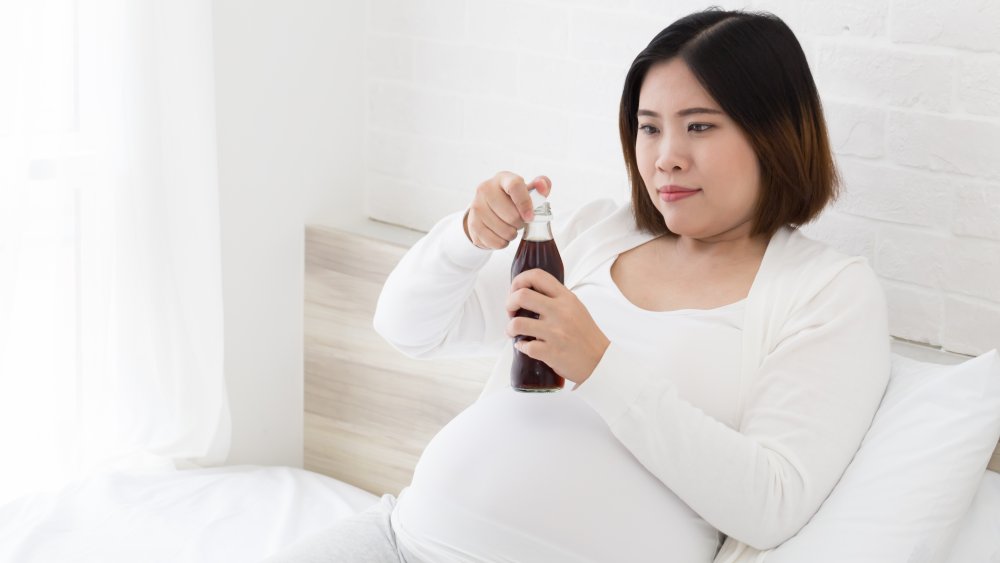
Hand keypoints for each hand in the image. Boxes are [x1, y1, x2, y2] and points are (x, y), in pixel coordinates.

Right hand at [464, 171, 551, 249]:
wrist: (486, 207)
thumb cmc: (511, 199)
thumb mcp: (526, 190)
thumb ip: (541, 186)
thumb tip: (543, 185)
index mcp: (502, 178)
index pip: (515, 186)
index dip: (525, 203)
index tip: (530, 217)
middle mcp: (486, 189)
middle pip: (511, 215)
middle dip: (521, 223)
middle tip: (519, 221)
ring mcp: (477, 207)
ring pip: (504, 231)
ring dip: (512, 234)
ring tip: (510, 227)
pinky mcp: (472, 224)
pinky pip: (495, 242)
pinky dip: (503, 243)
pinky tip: (501, 235)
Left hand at [505, 269, 609, 384]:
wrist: (600, 362)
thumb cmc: (586, 335)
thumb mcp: (575, 308)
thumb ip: (556, 298)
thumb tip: (530, 292)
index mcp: (566, 298)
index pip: (537, 276)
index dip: (519, 280)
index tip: (515, 291)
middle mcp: (560, 312)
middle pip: (521, 295)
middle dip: (509, 304)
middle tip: (511, 312)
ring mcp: (555, 332)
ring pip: (517, 323)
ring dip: (510, 328)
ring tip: (514, 332)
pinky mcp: (551, 351)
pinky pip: (525, 346)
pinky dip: (521, 346)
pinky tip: (525, 346)